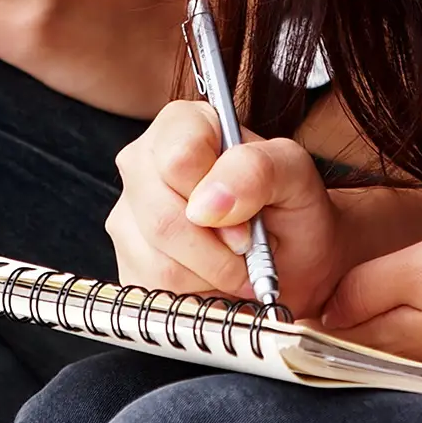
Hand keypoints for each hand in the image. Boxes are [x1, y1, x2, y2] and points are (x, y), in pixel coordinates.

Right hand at [106, 102, 345, 313]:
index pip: (179, 158)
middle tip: (248, 248)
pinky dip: (197, 297)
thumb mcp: (295, 175)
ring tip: (235, 263)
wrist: (294, 259)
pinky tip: (213, 279)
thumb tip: (208, 202)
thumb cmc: (292, 209)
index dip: (217, 195)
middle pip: (163, 218)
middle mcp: (142, 164)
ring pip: (159, 262)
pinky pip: (154, 292)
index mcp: (182, 125)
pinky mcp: (126, 262)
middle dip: (217, 249)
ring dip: (211, 276)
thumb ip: (259, 169)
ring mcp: (126, 214)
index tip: (248, 215)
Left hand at [321, 233, 421, 404]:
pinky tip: (415, 298)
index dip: (306, 302)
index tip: (294, 279)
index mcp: (381, 336)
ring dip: (369, 311)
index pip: (322, 328)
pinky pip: (418, 333)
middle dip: (333, 310)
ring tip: (360, 282)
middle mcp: (401, 355)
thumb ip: (363, 287)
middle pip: (351, 333)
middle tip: (320, 277)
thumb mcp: (417, 270)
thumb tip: (321, 309)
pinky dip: (408, 316)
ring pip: (384, 331)